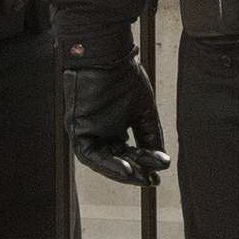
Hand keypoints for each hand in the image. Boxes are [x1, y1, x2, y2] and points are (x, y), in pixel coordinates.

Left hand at [57, 17, 167, 184]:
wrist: (108, 56)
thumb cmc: (124, 76)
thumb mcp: (144, 111)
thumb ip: (150, 136)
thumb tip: (162, 162)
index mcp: (114, 126)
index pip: (127, 152)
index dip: (143, 165)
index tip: (158, 176)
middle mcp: (99, 131)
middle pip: (115, 160)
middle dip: (134, 172)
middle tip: (151, 182)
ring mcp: (87, 130)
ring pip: (101, 161)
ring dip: (119, 172)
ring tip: (138, 177)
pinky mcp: (76, 129)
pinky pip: (89, 154)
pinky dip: (107, 163)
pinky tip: (126, 168)